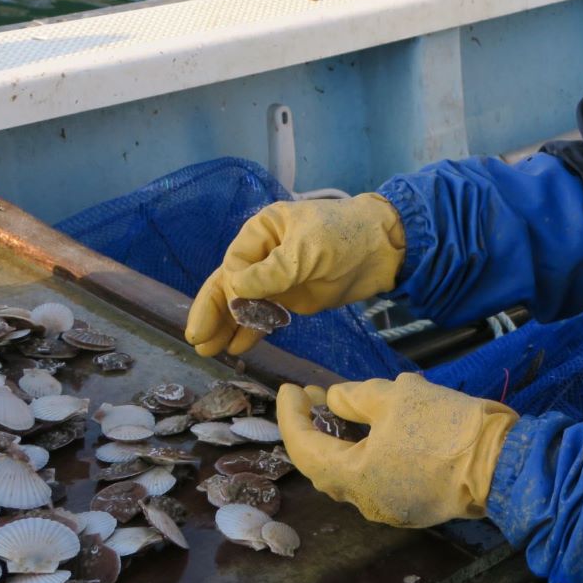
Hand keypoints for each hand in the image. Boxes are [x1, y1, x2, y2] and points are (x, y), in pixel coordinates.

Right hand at [185, 194, 404, 357]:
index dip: (229, 288)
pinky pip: (265, 316)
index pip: (233, 263)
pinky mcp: (293, 297)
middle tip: (196, 339)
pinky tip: (237, 347)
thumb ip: (271, 273)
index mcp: (262, 231)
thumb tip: (234, 290)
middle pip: (229, 284)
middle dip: (213, 312)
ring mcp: (278, 278)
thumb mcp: (307, 250)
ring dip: (227, 325)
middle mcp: (264, 254)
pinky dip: (252, 330)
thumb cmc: (345, 236)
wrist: (385, 248)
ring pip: (244, 303)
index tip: (235, 306)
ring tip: (208, 351)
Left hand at [274, 375, 517, 527]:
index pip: (304, 449)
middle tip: (314, 396)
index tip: (291, 388)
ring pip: (353, 472)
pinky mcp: (413, 506)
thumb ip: (355, 398)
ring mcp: (391, 509)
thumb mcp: (396, 396)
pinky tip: (380, 428)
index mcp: (355, 477)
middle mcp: (366, 502)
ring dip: (343, 441)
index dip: (292, 417)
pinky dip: (368, 452)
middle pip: (325, 466)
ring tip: (346, 406)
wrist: (502, 462)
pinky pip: (378, 477)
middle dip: (314, 429)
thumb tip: (333, 400)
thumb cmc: (445, 426)